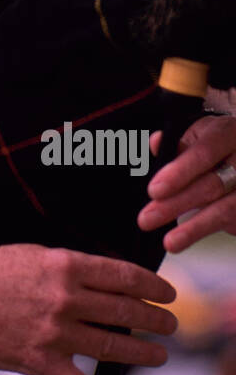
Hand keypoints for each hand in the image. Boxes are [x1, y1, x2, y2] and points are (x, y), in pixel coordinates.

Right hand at [0, 244, 176, 374]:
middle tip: (169, 326)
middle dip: (155, 320)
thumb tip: (103, 279)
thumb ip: (70, 268)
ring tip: (158, 356)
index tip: (166, 294)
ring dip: (143, 354)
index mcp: (65, 267)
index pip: (123, 277)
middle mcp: (65, 299)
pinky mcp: (39, 361)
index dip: (151, 287)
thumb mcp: (35, 254)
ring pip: (112, 347)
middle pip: (125, 312)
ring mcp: (54, 333)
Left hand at [138, 114, 235, 251]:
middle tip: (147, 218)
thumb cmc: (216, 145)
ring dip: (194, 228)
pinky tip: (187, 240)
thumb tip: (156, 143)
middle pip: (212, 185)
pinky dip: (207, 232)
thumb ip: (177, 142)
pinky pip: (233, 223)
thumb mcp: (198, 135)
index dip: (179, 172)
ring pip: (225, 210)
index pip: (204, 152)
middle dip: (177, 204)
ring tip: (170, 241)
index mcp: (227, 133)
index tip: (154, 190)